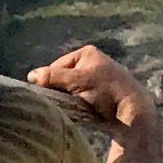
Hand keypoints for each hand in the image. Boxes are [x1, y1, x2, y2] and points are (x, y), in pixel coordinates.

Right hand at [29, 43, 162, 162]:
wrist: (132, 110)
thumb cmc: (105, 90)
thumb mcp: (76, 81)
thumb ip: (52, 77)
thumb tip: (30, 76)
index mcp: (86, 53)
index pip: (56, 66)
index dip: (50, 80)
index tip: (52, 94)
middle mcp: (92, 61)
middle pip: (63, 77)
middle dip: (60, 89)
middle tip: (62, 101)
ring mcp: (98, 76)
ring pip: (71, 87)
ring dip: (68, 97)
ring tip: (72, 106)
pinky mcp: (102, 91)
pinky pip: (81, 95)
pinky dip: (78, 102)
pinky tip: (81, 109)